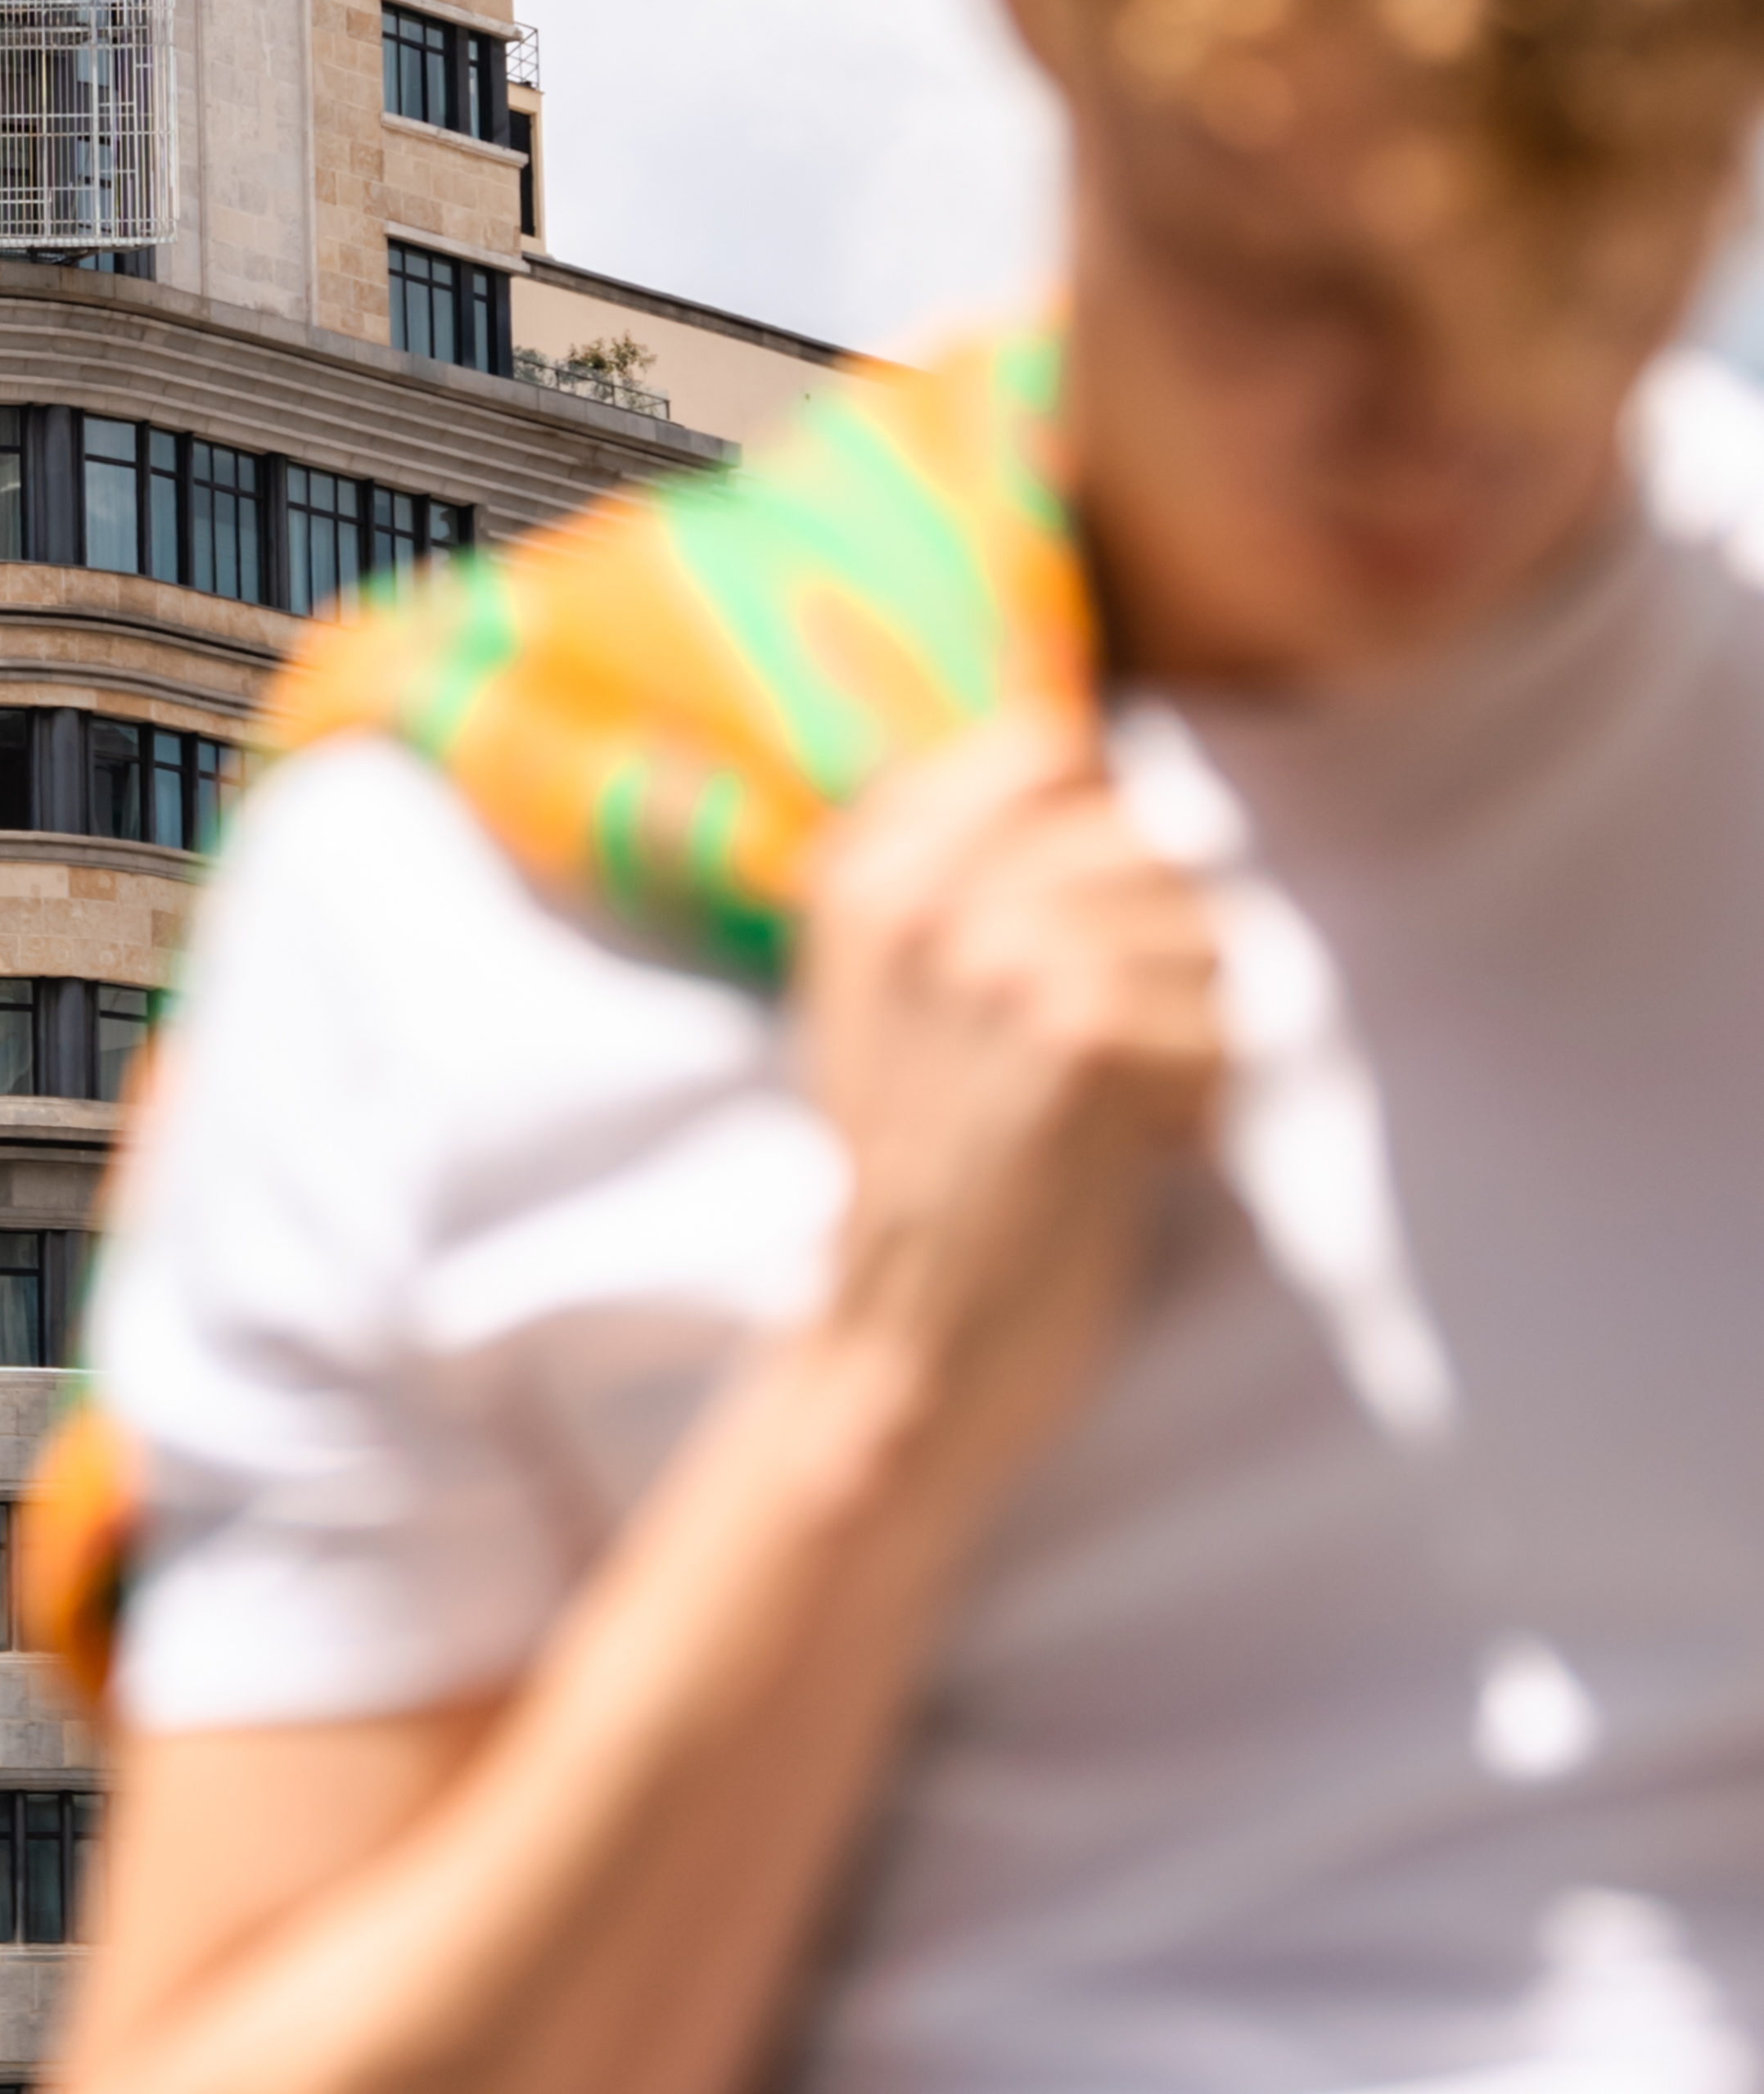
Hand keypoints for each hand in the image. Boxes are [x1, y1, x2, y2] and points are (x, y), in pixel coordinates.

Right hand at [805, 716, 1221, 1506]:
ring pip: (1208, 937)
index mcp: (869, 861)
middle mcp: (922, 888)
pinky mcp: (1075, 1039)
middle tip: (1087, 1062)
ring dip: (1191, 1037)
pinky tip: (1126, 1156)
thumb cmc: (931, 1162)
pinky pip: (1223, 1032)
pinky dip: (1204, 1107)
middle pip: (1154, 845)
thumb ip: (974, 858)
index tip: (1083, 942)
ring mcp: (996, 955)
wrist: (904, 1345)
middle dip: (1163, 959)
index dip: (1108, 841)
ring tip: (1102, 1110)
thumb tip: (1119, 754)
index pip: (1058, 748)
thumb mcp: (898, 981)